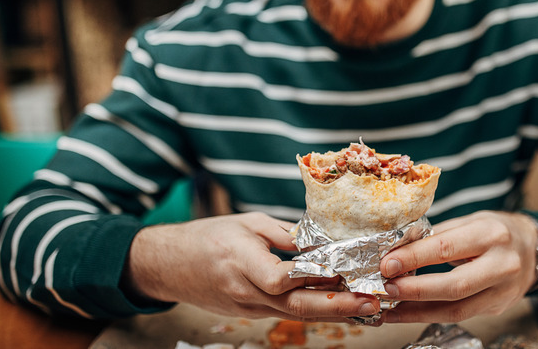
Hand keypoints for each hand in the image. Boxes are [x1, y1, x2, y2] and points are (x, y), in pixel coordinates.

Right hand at [122, 212, 379, 320]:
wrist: (168, 265)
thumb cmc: (206, 237)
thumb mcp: (246, 223)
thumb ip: (284, 234)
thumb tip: (321, 241)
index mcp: (241, 262)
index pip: (278, 278)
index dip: (310, 275)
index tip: (338, 268)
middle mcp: (246, 292)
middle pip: (295, 305)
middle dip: (336, 304)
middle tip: (369, 300)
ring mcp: (248, 307)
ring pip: (295, 313)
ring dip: (331, 311)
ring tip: (365, 305)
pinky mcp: (250, 313)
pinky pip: (286, 313)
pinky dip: (313, 310)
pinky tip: (338, 306)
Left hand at [379, 211, 537, 322]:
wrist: (534, 249)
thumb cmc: (496, 231)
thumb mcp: (471, 221)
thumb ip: (438, 235)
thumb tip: (399, 250)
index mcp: (491, 234)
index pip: (447, 248)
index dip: (415, 258)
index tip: (388, 263)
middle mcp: (501, 264)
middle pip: (454, 285)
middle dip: (415, 290)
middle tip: (387, 288)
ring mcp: (502, 291)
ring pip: (457, 309)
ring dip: (419, 311)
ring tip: (391, 308)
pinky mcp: (497, 307)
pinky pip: (460, 315)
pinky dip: (431, 315)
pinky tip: (409, 312)